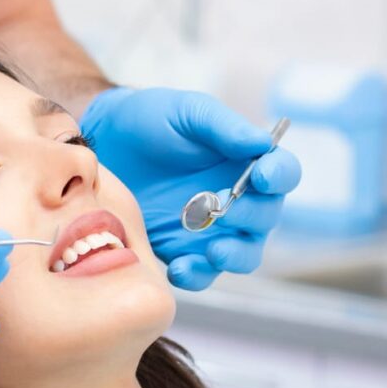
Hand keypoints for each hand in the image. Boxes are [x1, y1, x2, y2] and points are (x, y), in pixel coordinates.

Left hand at [80, 88, 300, 290]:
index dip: (278, 176)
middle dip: (252, 217)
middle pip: (266, 218)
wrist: (104, 145)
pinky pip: (201, 273)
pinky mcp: (183, 250)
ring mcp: (212, 228)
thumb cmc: (150, 119)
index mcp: (246, 161)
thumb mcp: (186, 112)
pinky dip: (196, 275)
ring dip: (234, 256)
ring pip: (243, 254)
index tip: (262, 177)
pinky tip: (180, 268)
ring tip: (214, 251)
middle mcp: (238, 198)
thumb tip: (261, 142)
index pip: (281, 173)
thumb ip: (223, 126)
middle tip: (226, 210)